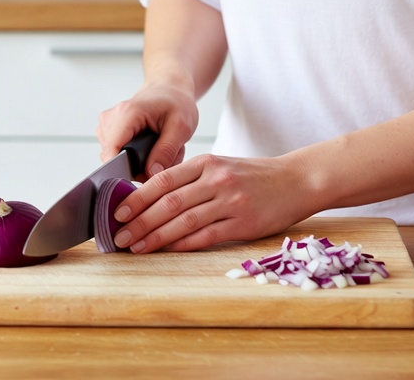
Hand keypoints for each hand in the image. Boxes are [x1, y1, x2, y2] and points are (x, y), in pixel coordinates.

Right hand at [97, 82, 198, 176]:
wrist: (170, 89)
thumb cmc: (176, 102)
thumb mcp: (181, 126)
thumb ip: (166, 151)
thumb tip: (151, 175)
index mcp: (128, 113)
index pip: (112, 150)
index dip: (122, 171)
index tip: (142, 181)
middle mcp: (112, 118)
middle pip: (115, 158)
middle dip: (141, 166)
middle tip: (166, 159)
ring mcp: (108, 124)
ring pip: (117, 159)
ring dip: (140, 162)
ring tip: (161, 149)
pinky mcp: (109, 130)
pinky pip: (118, 154)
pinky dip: (136, 156)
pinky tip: (151, 147)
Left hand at [110, 153, 310, 252]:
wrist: (295, 180)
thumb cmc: (252, 176)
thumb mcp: (221, 166)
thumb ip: (191, 179)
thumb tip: (153, 198)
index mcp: (206, 163)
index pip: (163, 179)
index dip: (138, 196)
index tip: (117, 211)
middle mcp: (216, 179)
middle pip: (169, 201)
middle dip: (140, 220)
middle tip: (119, 234)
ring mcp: (230, 201)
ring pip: (184, 220)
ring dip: (156, 236)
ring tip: (136, 247)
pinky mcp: (243, 222)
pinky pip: (207, 235)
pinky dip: (184, 243)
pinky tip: (167, 250)